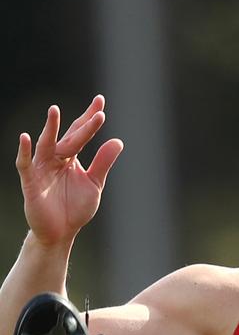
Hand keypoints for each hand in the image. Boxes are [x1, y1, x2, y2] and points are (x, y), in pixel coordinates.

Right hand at [16, 95, 122, 246]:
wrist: (61, 233)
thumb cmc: (75, 208)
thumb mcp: (94, 184)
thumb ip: (103, 163)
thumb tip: (118, 141)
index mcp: (70, 157)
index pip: (80, 133)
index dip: (89, 118)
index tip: (101, 101)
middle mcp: (55, 158)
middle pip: (69, 137)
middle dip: (82, 124)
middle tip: (96, 109)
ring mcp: (42, 168)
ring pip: (46, 144)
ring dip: (50, 128)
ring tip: (55, 111)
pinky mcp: (30, 182)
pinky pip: (24, 164)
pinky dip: (24, 152)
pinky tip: (25, 137)